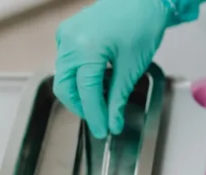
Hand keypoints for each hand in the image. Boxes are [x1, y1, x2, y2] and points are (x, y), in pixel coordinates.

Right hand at [53, 0, 172, 137]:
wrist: (142, 1)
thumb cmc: (141, 26)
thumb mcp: (132, 68)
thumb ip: (118, 99)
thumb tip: (112, 122)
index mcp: (86, 49)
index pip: (86, 93)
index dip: (94, 115)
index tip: (103, 130)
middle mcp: (69, 41)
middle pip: (66, 87)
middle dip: (82, 107)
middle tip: (100, 120)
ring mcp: (65, 35)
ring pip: (64, 76)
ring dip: (80, 93)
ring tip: (101, 102)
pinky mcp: (67, 33)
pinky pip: (67, 62)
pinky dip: (78, 76)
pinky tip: (96, 82)